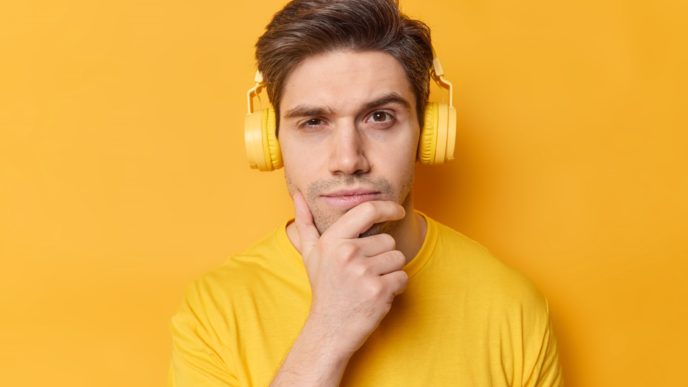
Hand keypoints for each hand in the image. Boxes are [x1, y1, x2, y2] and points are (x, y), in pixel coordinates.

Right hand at [292, 191, 408, 357]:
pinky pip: (402, 277)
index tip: (398, 211)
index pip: (367, 211)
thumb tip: (297, 195)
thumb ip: (305, 223)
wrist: (330, 329)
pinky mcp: (379, 290)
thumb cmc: (324, 288)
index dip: (388, 208)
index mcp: (333, 241)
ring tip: (369, 284)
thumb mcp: (311, 254)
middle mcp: (347, 253)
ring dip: (390, 272)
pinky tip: (377, 295)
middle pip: (388, 241)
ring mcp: (363, 272)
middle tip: (363, 274)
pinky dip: (396, 287)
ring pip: (398, 259)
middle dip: (382, 256)